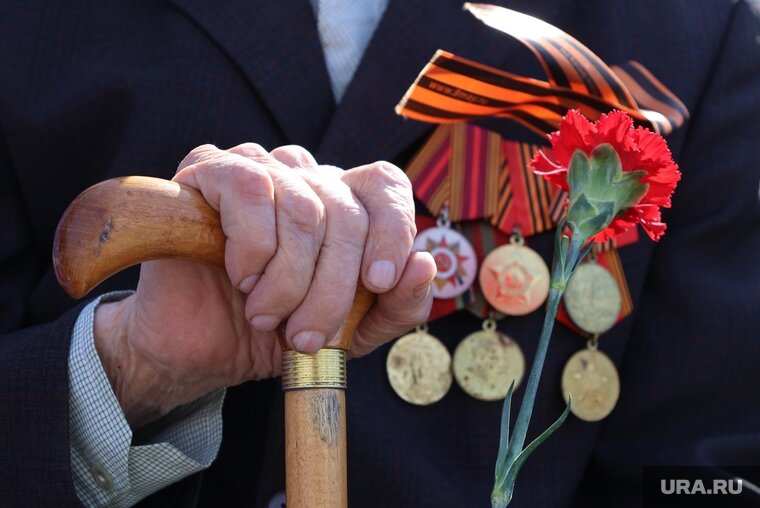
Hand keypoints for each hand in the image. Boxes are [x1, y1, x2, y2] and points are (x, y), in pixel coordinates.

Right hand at [93, 143, 434, 427]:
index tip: (378, 283)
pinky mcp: (210, 169)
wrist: (201, 347)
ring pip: (303, 208)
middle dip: (332, 289)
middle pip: (346, 212)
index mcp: (342, 204)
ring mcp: (259, 167)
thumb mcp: (352, 332)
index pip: (385, 184)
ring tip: (265, 316)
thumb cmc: (277, 330)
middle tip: (306, 335)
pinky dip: (253, 248)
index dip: (393, 230)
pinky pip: (252, 190)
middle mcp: (304, 176)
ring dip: (287, 281)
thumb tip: (425, 263)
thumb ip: (397, 306)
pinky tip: (240, 277)